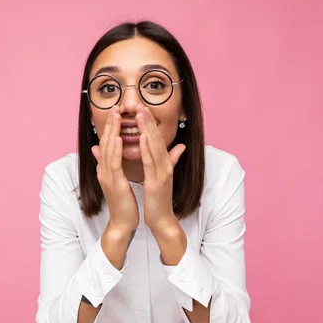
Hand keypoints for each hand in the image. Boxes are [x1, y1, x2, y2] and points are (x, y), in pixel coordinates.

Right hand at [91, 106, 139, 233]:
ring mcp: (106, 176)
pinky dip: (116, 149)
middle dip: (110, 124)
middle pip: (105, 142)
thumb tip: (100, 149)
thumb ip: (111, 163)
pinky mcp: (113, 183)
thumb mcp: (117, 179)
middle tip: (115, 106)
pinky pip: (114, 163)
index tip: (116, 111)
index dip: (111, 127)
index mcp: (106, 168)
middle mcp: (103, 169)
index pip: (107, 143)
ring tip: (117, 116)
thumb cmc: (124, 201)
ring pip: (108, 149)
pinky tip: (120, 138)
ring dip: (113, 131)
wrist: (122, 221)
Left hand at [136, 105, 185, 231]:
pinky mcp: (157, 182)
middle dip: (149, 120)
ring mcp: (162, 173)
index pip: (157, 139)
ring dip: (148, 128)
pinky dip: (147, 149)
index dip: (151, 122)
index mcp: (164, 163)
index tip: (143, 107)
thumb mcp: (164, 176)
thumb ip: (172, 159)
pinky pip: (151, 162)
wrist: (162, 219)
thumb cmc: (159, 199)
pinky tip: (142, 137)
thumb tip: (181, 146)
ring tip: (141, 113)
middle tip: (141, 103)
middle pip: (156, 138)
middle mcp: (165, 165)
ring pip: (154, 146)